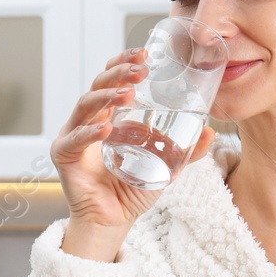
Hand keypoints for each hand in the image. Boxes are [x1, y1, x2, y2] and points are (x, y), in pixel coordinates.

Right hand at [49, 47, 216, 258]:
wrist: (113, 222)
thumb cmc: (132, 191)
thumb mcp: (165, 167)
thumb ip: (186, 150)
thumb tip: (212, 131)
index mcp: (108, 115)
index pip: (112, 80)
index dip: (124, 63)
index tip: (144, 54)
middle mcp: (88, 120)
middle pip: (98, 85)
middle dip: (118, 74)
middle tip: (140, 70)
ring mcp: (73, 136)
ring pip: (85, 105)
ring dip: (107, 97)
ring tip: (128, 94)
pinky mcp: (63, 156)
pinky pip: (74, 139)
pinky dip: (89, 132)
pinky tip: (106, 127)